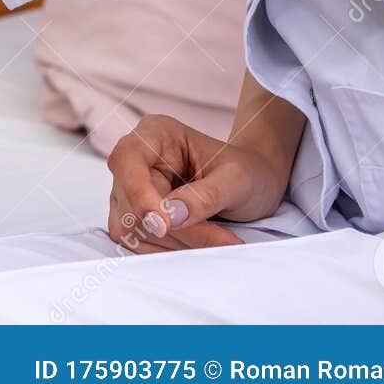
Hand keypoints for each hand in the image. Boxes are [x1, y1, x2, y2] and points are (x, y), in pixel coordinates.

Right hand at [105, 114, 291, 254]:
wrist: (255, 183)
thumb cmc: (248, 172)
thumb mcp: (237, 180)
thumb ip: (205, 197)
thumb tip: (171, 217)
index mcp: (156, 133)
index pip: (128, 160)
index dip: (139, 193)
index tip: (163, 224)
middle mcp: (135, 159)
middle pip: (131, 201)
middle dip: (174, 228)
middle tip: (220, 238)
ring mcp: (131, 188)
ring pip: (131, 227)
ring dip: (175, 242)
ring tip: (216, 238)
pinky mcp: (134, 215)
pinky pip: (138, 241)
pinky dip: (170, 250)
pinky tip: (199, 242)